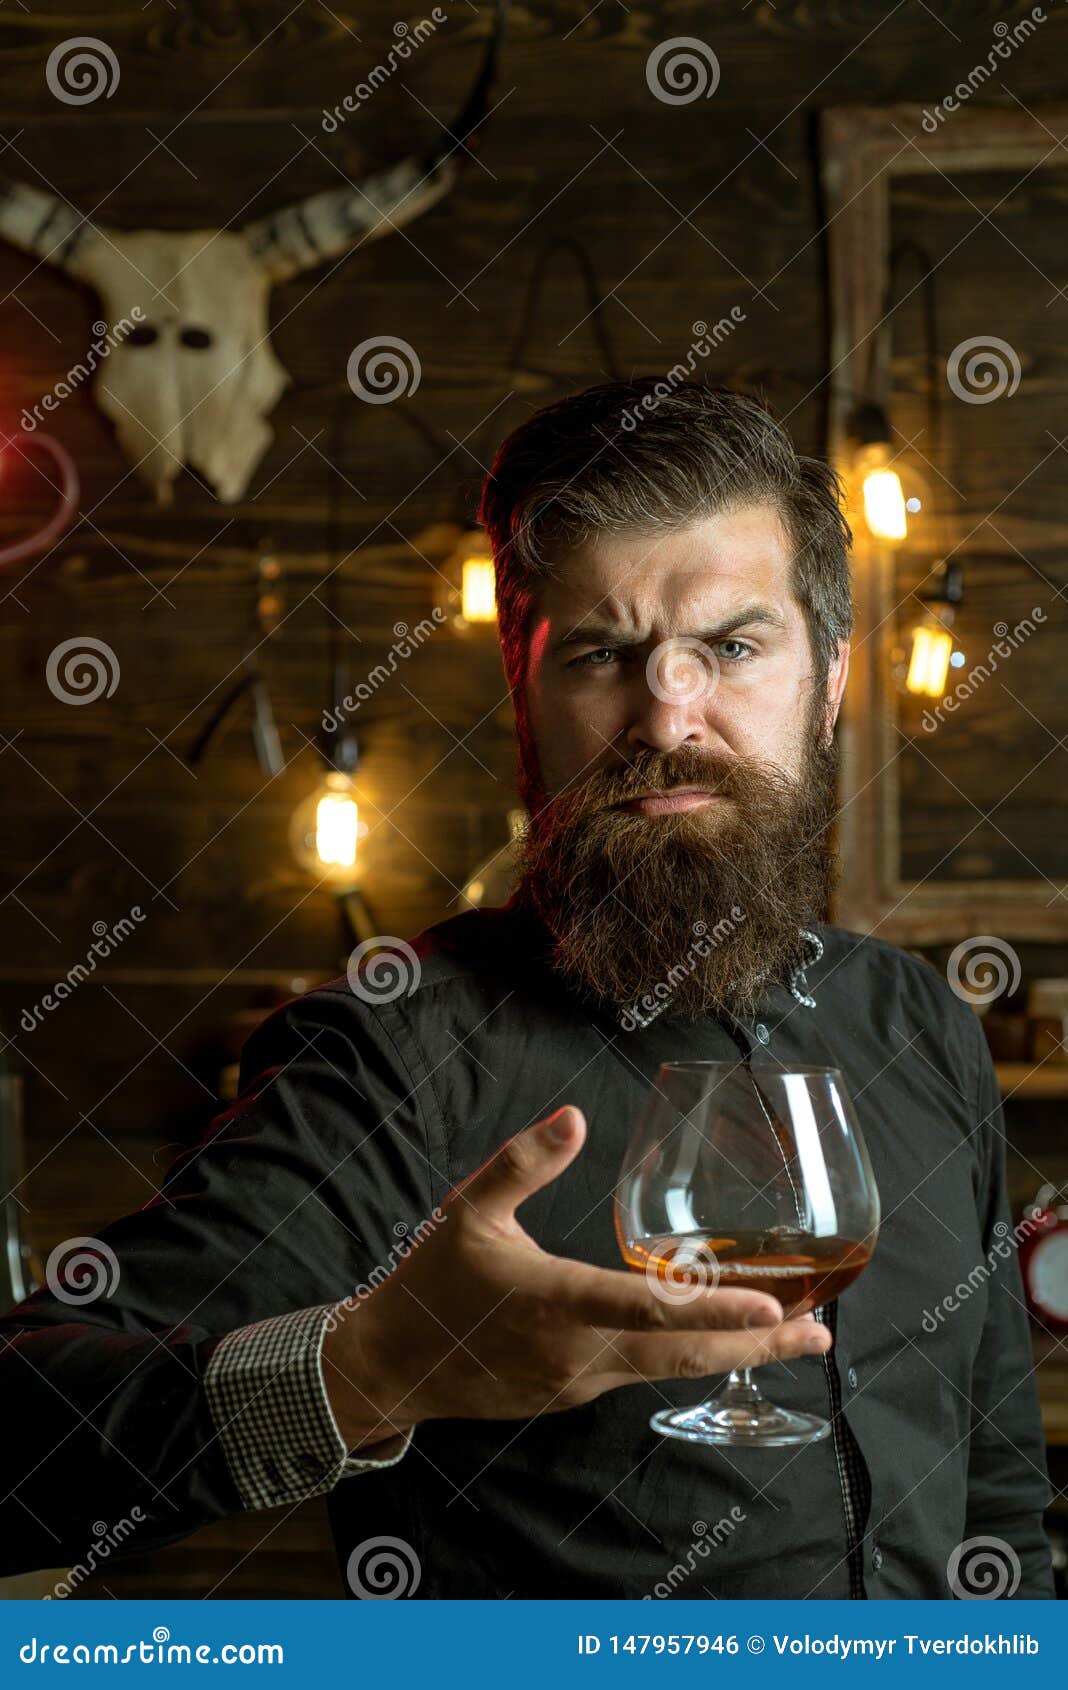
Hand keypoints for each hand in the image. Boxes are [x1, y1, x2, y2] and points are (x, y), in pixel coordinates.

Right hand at [322, 1105, 831, 1452]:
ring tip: (792, 1335)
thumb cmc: (432, 1282)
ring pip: (671, 1370)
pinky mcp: (574, 1393)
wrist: (391, 1366)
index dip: (714, 1307)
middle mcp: (578, 1353)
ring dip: (734, 1353)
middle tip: (820, 1334)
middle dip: (758, 1345)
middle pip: (684, 1356)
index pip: (649, 1309)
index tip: (771, 1302)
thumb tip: (575, 1118)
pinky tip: (717, 1338)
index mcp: (555, 1303)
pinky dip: (688, 1356)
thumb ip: (523, 1163)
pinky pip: (643, 1374)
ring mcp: (580, 1382)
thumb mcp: (467, 1210)